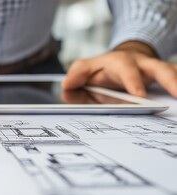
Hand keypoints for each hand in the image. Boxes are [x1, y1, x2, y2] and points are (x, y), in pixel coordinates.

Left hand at [62, 41, 176, 97]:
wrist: (119, 61)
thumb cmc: (101, 70)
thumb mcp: (85, 69)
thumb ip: (76, 76)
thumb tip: (66, 85)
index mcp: (121, 62)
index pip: (128, 70)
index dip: (134, 82)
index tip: (139, 95)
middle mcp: (141, 64)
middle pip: (159, 69)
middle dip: (170, 80)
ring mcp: (155, 71)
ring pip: (171, 74)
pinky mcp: (163, 79)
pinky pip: (175, 82)